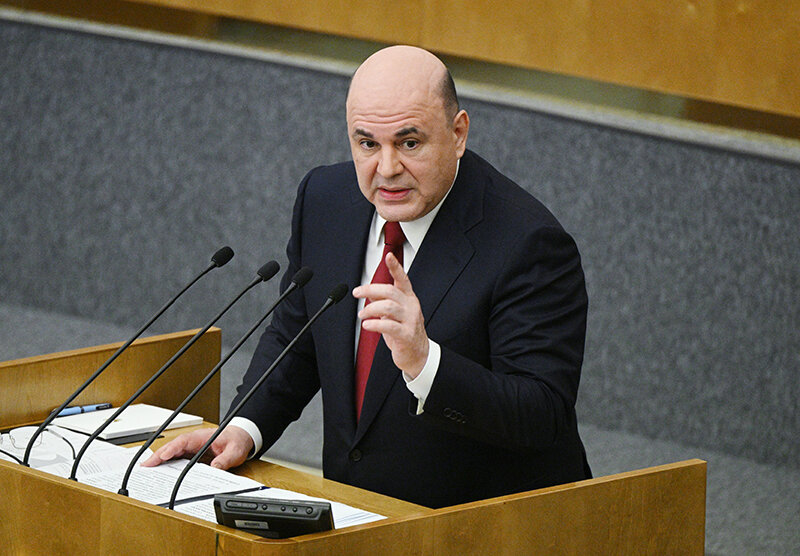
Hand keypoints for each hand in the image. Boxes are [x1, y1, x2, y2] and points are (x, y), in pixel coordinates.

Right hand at [140, 425, 253, 469]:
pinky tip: (159, 473)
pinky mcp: (191, 454)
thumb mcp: (235, 451)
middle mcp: (193, 441)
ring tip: (146, 471)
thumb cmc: (236, 441)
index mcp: (201, 437)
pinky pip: (176, 459)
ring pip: (171, 453)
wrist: (239, 437)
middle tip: (145, 467)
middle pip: (172, 447)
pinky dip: (166, 464)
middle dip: (158, 456)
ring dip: (159, 461)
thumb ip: (226, 460)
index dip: (171, 449)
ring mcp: (191, 448)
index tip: (161, 456)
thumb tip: (215, 468)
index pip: (183, 441)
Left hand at [353, 252, 428, 378]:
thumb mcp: (394, 314)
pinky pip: (388, 325)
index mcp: (409, 298)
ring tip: (361, 315)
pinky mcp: (406, 334)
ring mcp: (411, 320)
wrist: (418, 355)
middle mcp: (411, 306)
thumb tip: (370, 293)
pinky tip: (367, 325)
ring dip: (370, 309)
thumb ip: (384, 302)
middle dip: (370, 290)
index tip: (388, 256)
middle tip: (357, 293)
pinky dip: (375, 324)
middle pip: (390, 291)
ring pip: (388, 307)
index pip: (402, 279)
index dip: (395, 267)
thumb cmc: (405, 332)